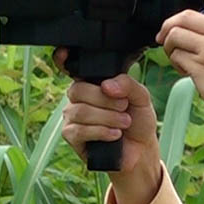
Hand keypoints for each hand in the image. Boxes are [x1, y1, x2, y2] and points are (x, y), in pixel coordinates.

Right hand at [54, 48, 162, 203]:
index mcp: (93, 83)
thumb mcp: (141, 97)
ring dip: (107, 117)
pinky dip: (100, 131)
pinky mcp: (72, 137)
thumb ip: (128, 84)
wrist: (141, 149)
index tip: (64, 53)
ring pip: (79, 111)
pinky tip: (115, 134)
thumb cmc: (138, 120)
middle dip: (105, 100)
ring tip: (124, 123)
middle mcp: (79, 97)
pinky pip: (78, 130)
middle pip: (78, 89)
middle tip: (124, 107)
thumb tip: (107, 85)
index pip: (71, 67)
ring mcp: (72, 117)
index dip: (62, 59)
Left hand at [155, 0, 203, 134]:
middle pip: (185, 15)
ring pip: (176, 34)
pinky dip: (175, 62)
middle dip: (169, 25)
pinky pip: (176, 56)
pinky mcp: (201, 67)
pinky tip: (185, 70)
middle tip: (165, 36)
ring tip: (177, 56)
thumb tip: (198, 32)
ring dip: (169, 45)